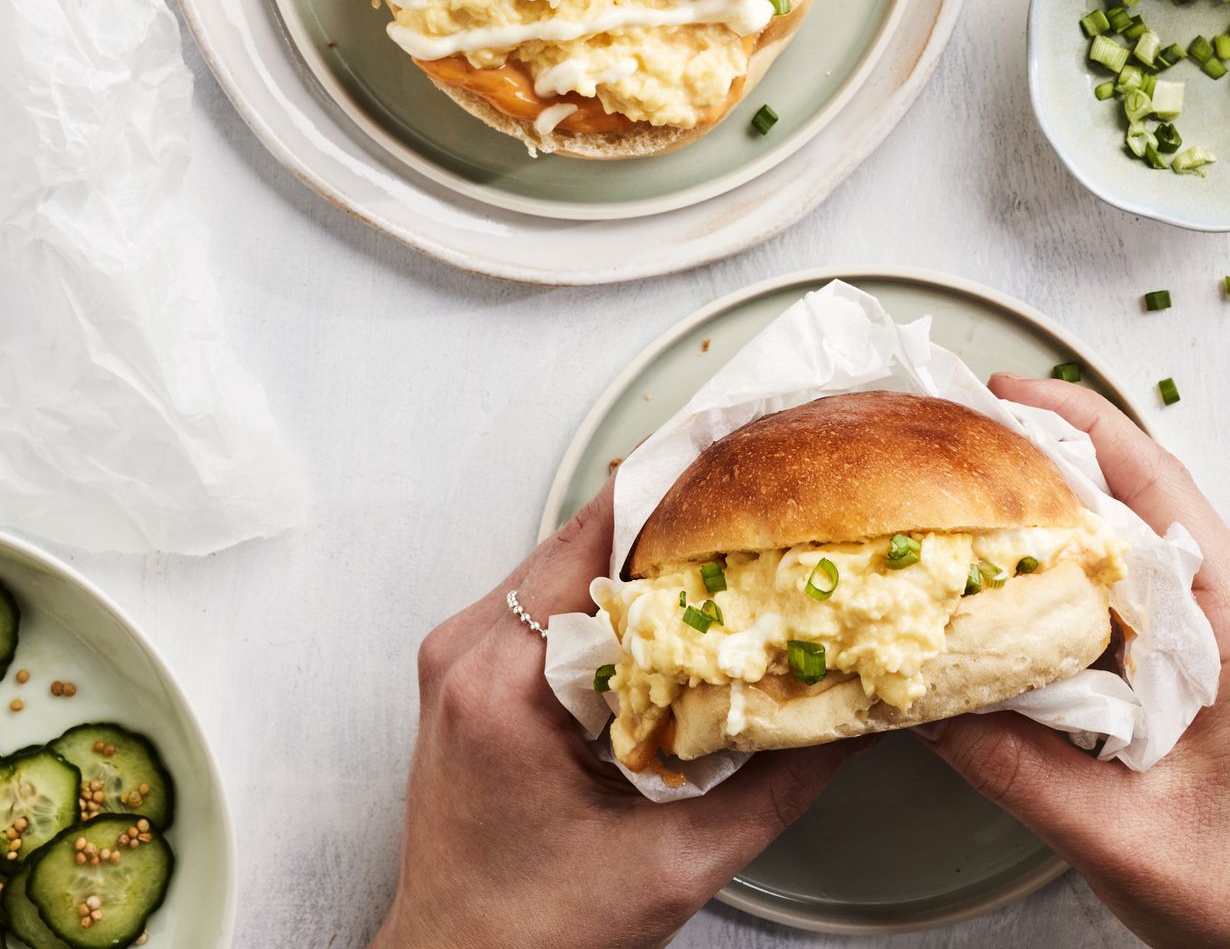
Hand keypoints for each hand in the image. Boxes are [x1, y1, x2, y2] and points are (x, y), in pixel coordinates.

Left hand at [373, 481, 865, 948]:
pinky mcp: (468, 669)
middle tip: (750, 491)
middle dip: (670, 514)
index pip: (596, 541)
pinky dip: (609, 590)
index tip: (735, 448)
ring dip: (640, 550)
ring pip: (563, 562)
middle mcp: (468, 649)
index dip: (672, 488)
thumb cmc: (537, 938)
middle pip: (580, 539)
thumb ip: (775, 785)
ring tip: (722, 541)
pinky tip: (666, 604)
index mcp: (505, 685)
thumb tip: (850, 718)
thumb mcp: (676, 866)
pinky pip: (546, 600)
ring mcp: (459, 654)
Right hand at [916, 374, 1228, 948]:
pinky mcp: (1166, 676)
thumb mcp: (1129, 842)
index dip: (1078, 425)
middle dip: (1035, 452)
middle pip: (1126, 499)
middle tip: (942, 428)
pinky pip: (1096, 601)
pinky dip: (1037, 573)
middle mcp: (1216, 618)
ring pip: (1110, 546)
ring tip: (949, 490)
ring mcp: (1193, 645)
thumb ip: (1024, 772)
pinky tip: (985, 582)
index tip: (999, 390)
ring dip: (1033, 510)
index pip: (1158, 490)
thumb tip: (918, 701)